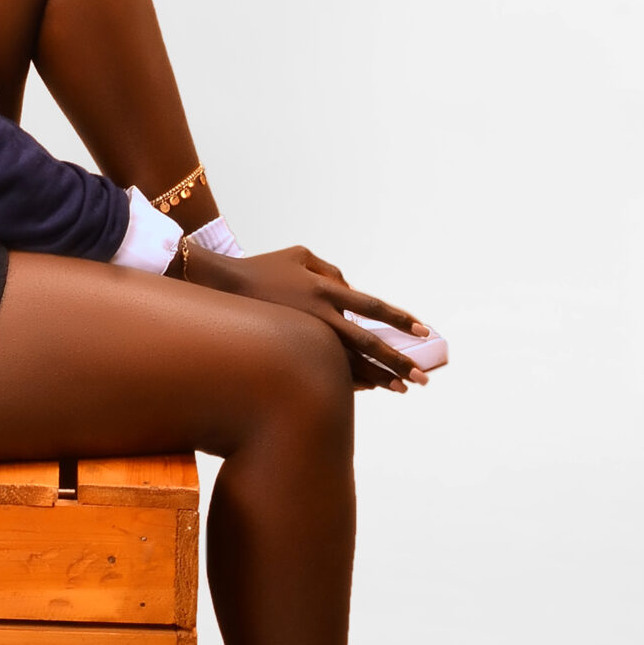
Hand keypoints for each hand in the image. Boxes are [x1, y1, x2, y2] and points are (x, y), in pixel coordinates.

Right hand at [189, 243, 432, 393]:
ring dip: (377, 376)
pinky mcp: (290, 349)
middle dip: (396, 360)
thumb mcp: (300, 256)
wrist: (219, 287)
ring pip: (349, 362)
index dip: (398, 318)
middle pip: (366, 342)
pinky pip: (325, 368)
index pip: (370, 306)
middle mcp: (319, 314)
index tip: (424, 331)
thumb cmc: (262, 268)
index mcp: (323, 289)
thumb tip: (352, 289)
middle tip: (422, 377)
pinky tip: (367, 387)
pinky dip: (348, 379)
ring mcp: (304, 335)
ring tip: (401, 388)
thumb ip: (331, 271)